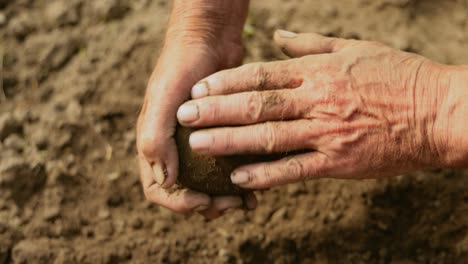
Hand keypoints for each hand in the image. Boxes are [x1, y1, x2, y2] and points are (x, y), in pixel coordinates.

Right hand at [136, 0, 255, 217]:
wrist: (207, 38)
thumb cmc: (180, 66)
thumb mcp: (163, 99)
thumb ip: (155, 138)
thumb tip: (165, 181)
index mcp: (155, 144)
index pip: (158, 188)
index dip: (178, 203)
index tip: (202, 200)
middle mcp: (174, 148)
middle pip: (185, 192)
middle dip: (207, 205)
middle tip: (231, 205)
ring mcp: (198, 143)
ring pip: (208, 183)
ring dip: (225, 197)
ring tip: (246, 202)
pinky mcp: (220, 135)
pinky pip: (226, 165)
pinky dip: (240, 178)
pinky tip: (258, 182)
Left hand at [177, 31, 460, 189]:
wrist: (439, 111)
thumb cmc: (397, 75)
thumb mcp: (354, 47)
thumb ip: (311, 43)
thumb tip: (277, 34)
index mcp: (319, 72)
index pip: (262, 74)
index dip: (226, 82)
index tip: (199, 89)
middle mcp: (317, 100)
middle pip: (256, 104)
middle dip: (216, 111)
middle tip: (184, 116)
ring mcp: (326, 132)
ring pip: (268, 136)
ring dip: (229, 142)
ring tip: (198, 144)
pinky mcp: (338, 161)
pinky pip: (294, 169)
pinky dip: (265, 174)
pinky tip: (238, 177)